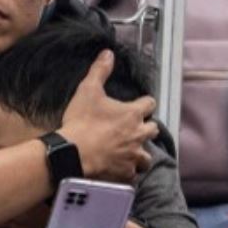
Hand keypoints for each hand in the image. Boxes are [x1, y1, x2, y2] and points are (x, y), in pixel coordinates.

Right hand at [56, 50, 158, 182]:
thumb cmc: (82, 121)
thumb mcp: (88, 90)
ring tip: (131, 152)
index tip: (139, 104)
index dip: (144, 103)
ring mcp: (133, 155)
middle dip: (146, 128)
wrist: (74, 153)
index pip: (149, 103)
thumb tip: (108, 53)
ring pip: (147, 156)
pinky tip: (120, 169)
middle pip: (153, 129)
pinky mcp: (125, 172)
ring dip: (141, 153)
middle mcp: (138, 135)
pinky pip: (132, 173)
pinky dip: (128, 171)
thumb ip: (100, 71)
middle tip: (135, 128)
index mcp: (133, 113)